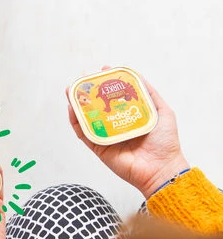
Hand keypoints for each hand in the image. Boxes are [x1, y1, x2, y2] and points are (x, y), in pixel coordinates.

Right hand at [67, 68, 188, 197]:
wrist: (161, 168)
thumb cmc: (165, 142)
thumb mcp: (163, 112)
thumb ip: (150, 95)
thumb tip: (137, 76)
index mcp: (129, 116)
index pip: (114, 96)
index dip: (107, 83)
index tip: (103, 70)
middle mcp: (115, 125)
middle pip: (97, 105)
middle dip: (88, 91)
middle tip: (82, 78)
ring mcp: (106, 136)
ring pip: (86, 118)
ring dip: (76, 104)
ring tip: (71, 90)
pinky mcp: (99, 148)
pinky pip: (84, 134)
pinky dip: (76, 122)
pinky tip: (72, 109)